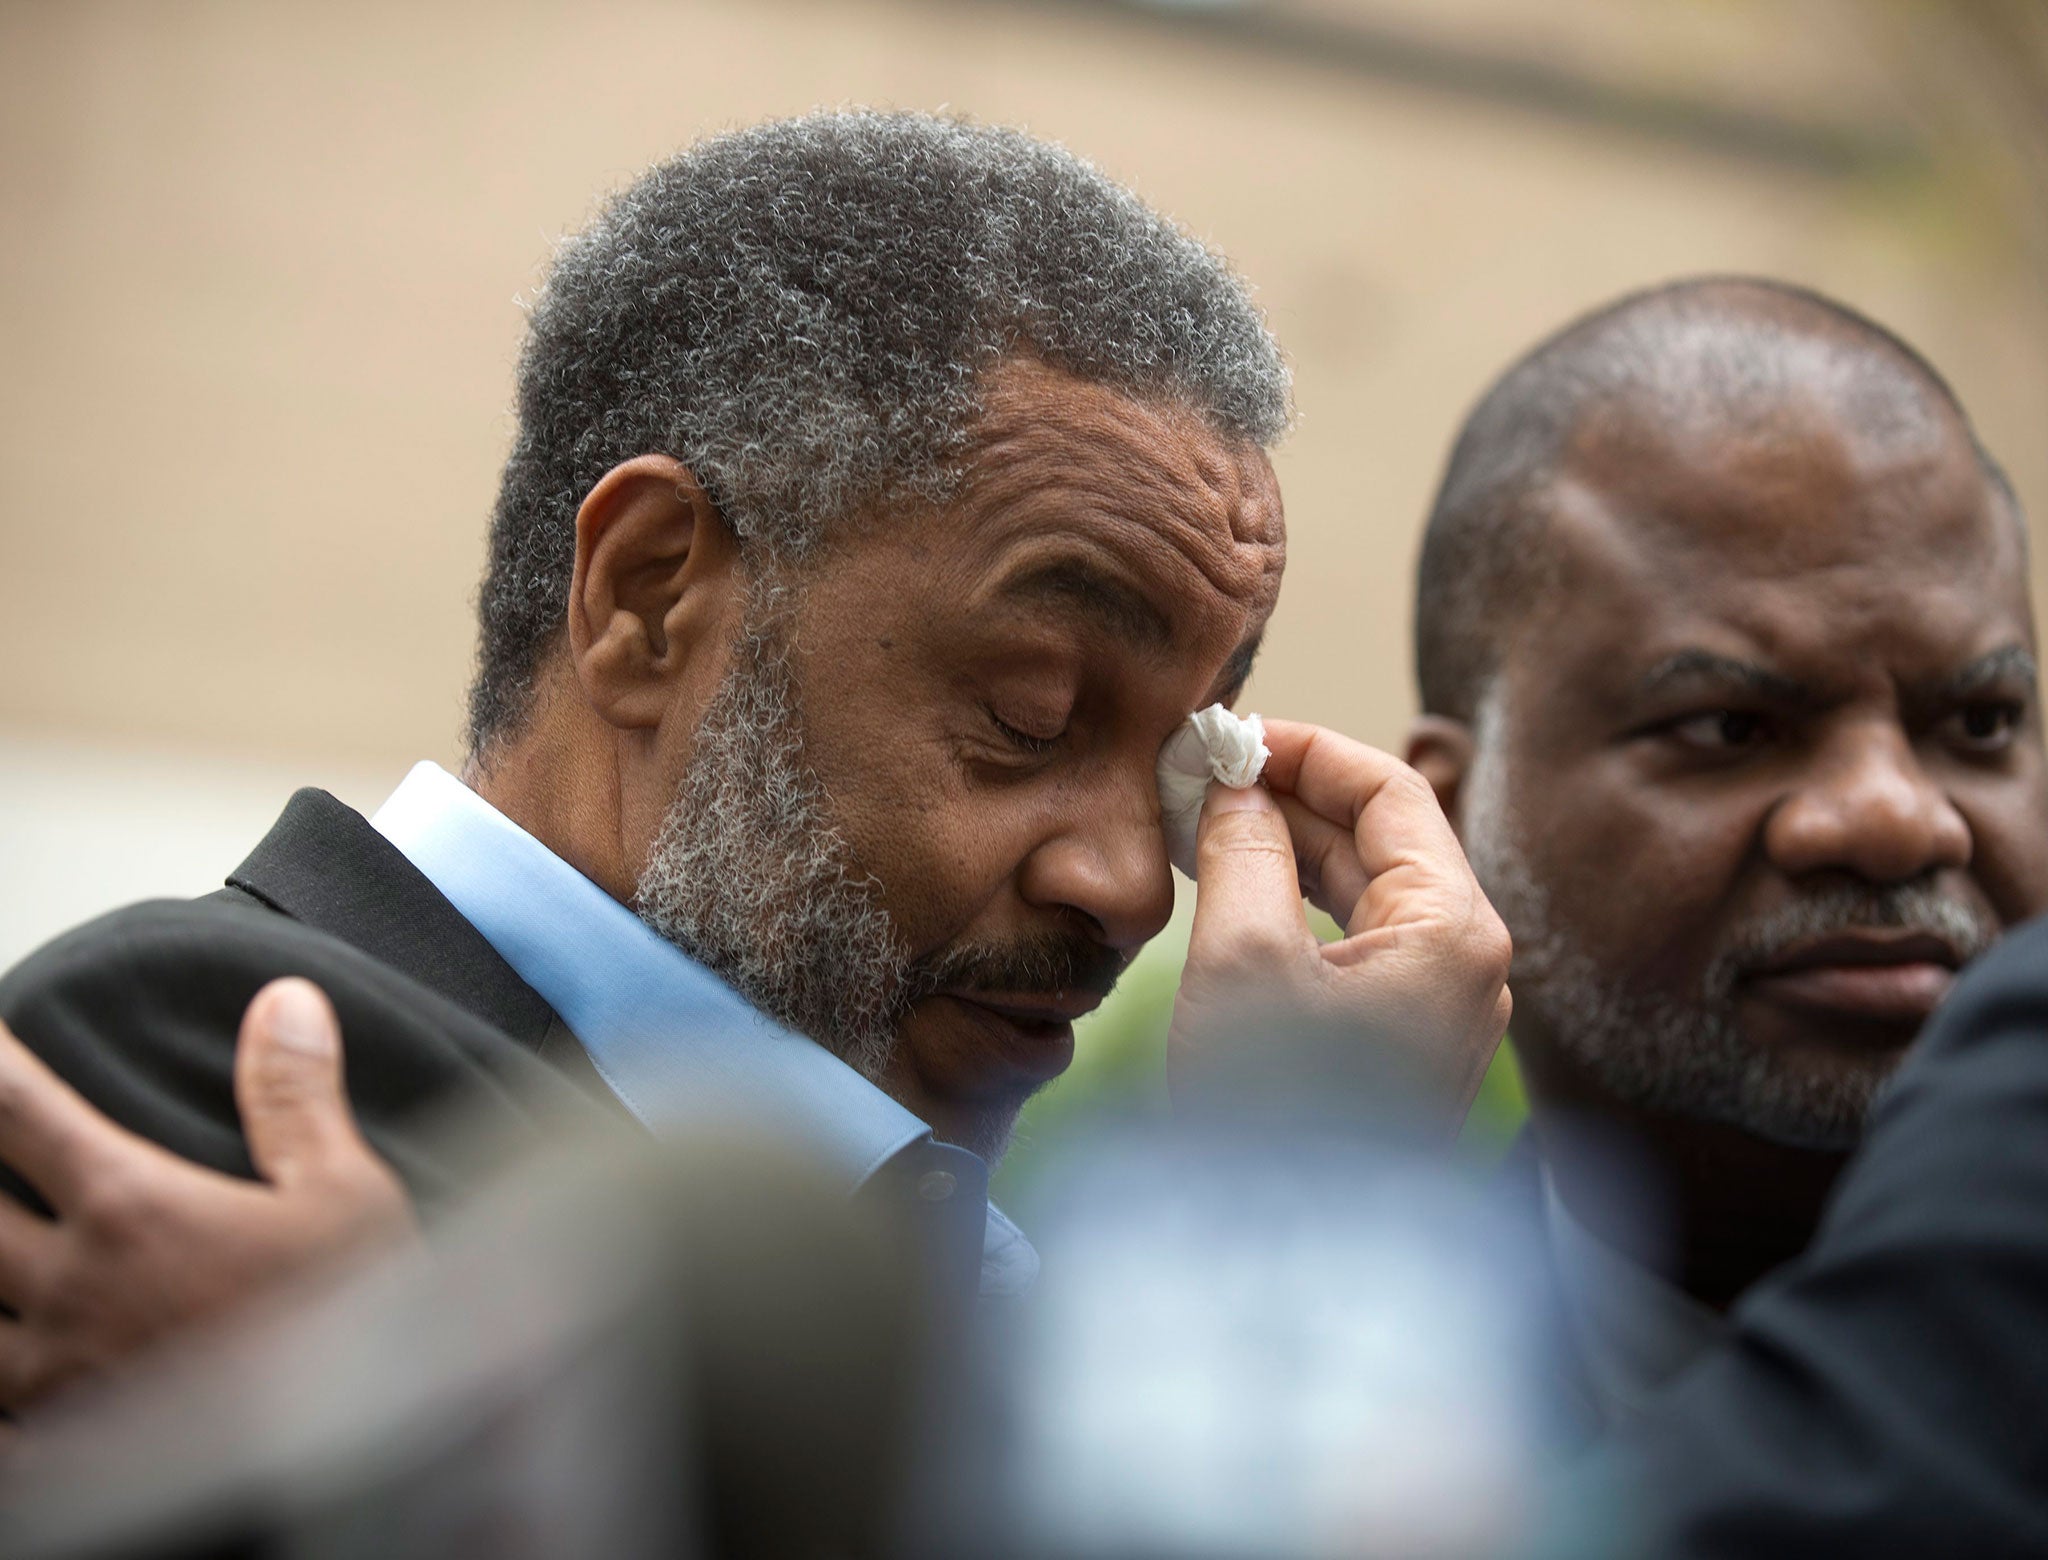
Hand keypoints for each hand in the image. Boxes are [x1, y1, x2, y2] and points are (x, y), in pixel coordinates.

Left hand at [0, 978, 415, 1412]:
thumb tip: (280, 998)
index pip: (14, 1107)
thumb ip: (294, 1099)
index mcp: (134, 1208)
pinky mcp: (54, 1447)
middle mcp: (68, 1285)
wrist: (364, 1470)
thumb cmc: (357, 1329)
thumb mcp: (347, 1199)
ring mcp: (48, 1373)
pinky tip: (8, 1353)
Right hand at [1169, 719, 1511, 1138]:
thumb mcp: (1242, 963)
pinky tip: (1234, 890)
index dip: (1307, 751)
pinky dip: (1296, 907)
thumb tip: (1237, 787)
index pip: (1390, 791)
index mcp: (1453, 929)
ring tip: (1205, 822)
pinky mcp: (1404, 1047)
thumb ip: (1243, 853)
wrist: (1290, 1259)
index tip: (1233, 735)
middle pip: (1381, 839)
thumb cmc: (1276, 1115)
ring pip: (1364, 893)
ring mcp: (1441, 1010)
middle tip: (1204, 774)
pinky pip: (1355, 946)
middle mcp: (1466, 962)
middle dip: (1290, 800)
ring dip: (1288, 851)